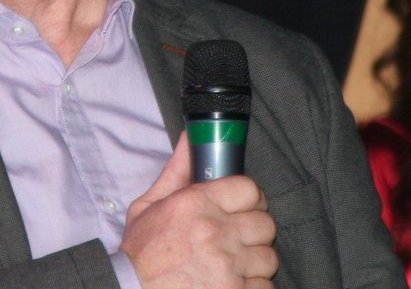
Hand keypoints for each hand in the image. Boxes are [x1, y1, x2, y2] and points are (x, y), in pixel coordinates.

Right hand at [119, 131, 277, 287]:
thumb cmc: (141, 250)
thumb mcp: (150, 205)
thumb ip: (177, 170)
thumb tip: (190, 136)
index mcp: (196, 204)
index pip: (250, 189)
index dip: (250, 197)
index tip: (243, 205)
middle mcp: (215, 232)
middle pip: (266, 223)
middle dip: (254, 229)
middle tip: (239, 235)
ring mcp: (228, 266)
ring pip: (268, 257)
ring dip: (255, 259)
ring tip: (236, 261)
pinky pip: (265, 286)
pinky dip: (253, 285)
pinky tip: (235, 281)